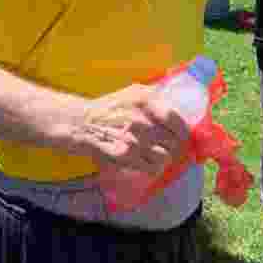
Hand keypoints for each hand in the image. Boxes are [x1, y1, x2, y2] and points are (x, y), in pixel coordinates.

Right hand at [72, 84, 191, 175]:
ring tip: (154, 156)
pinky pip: (151, 168)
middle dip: (172, 147)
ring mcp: (134, 139)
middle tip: (167, 148)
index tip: (180, 137)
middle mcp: (142, 119)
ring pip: (165, 157)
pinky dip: (151, 168)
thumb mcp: (133, 93)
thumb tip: (182, 112)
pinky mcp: (125, 156)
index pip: (177, 121)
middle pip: (174, 141)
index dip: (182, 133)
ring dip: (162, 159)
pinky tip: (145, 163)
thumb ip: (157, 99)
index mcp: (146, 99)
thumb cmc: (109, 108)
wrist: (79, 123)